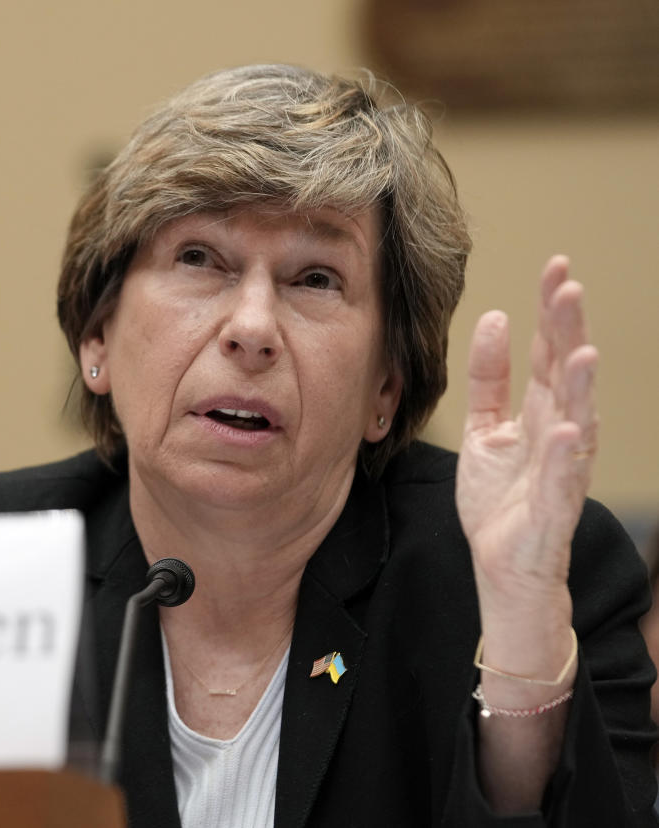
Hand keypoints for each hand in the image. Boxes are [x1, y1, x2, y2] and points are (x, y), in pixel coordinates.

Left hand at [457, 256, 596, 811]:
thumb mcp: (485, 430)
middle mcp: (558, 435)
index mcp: (540, 413)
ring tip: (580, 349)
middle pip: (567, 375)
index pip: (550, 352)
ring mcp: (560, 471)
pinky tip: (569, 430)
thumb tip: (491, 320)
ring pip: (577, 420)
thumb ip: (488, 379)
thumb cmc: (500, 501)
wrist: (503, 569)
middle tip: (568, 284)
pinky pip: (562, 480)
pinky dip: (567, 456)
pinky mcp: (552, 510)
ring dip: (580, 386)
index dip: (552, 312)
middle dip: (568, 331)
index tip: (554, 266)